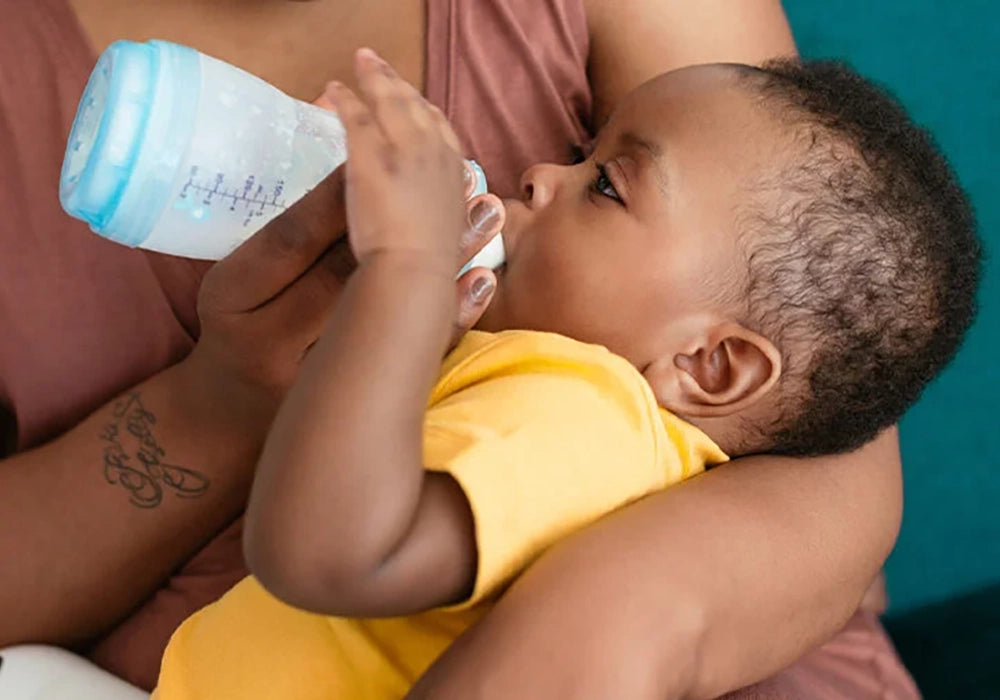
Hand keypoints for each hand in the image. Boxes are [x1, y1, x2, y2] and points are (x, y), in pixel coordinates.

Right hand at [182, 82, 498, 433]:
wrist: (224, 411)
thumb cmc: (232, 327)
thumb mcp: (234, 280)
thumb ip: (283, 237)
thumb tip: (349, 170)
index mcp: (236, 297)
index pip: (291, 238)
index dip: (336, 195)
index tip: (379, 150)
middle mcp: (275, 335)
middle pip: (345, 269)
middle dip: (402, 220)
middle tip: (456, 175)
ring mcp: (312, 368)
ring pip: (383, 307)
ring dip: (439, 257)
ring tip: (487, 212)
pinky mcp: (348, 386)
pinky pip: (406, 355)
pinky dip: (449, 315)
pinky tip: (481, 281)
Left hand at [326, 49, 466, 275]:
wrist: (415, 267)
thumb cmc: (431, 262)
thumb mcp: (449, 227)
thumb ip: (441, 202)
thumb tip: (432, 199)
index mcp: (454, 170)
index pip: (440, 126)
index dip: (423, 109)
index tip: (412, 100)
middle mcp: (433, 150)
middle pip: (416, 104)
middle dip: (398, 83)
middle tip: (381, 67)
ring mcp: (402, 147)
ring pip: (389, 99)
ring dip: (375, 77)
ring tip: (362, 62)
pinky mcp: (370, 151)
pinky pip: (356, 113)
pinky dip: (345, 97)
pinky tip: (334, 87)